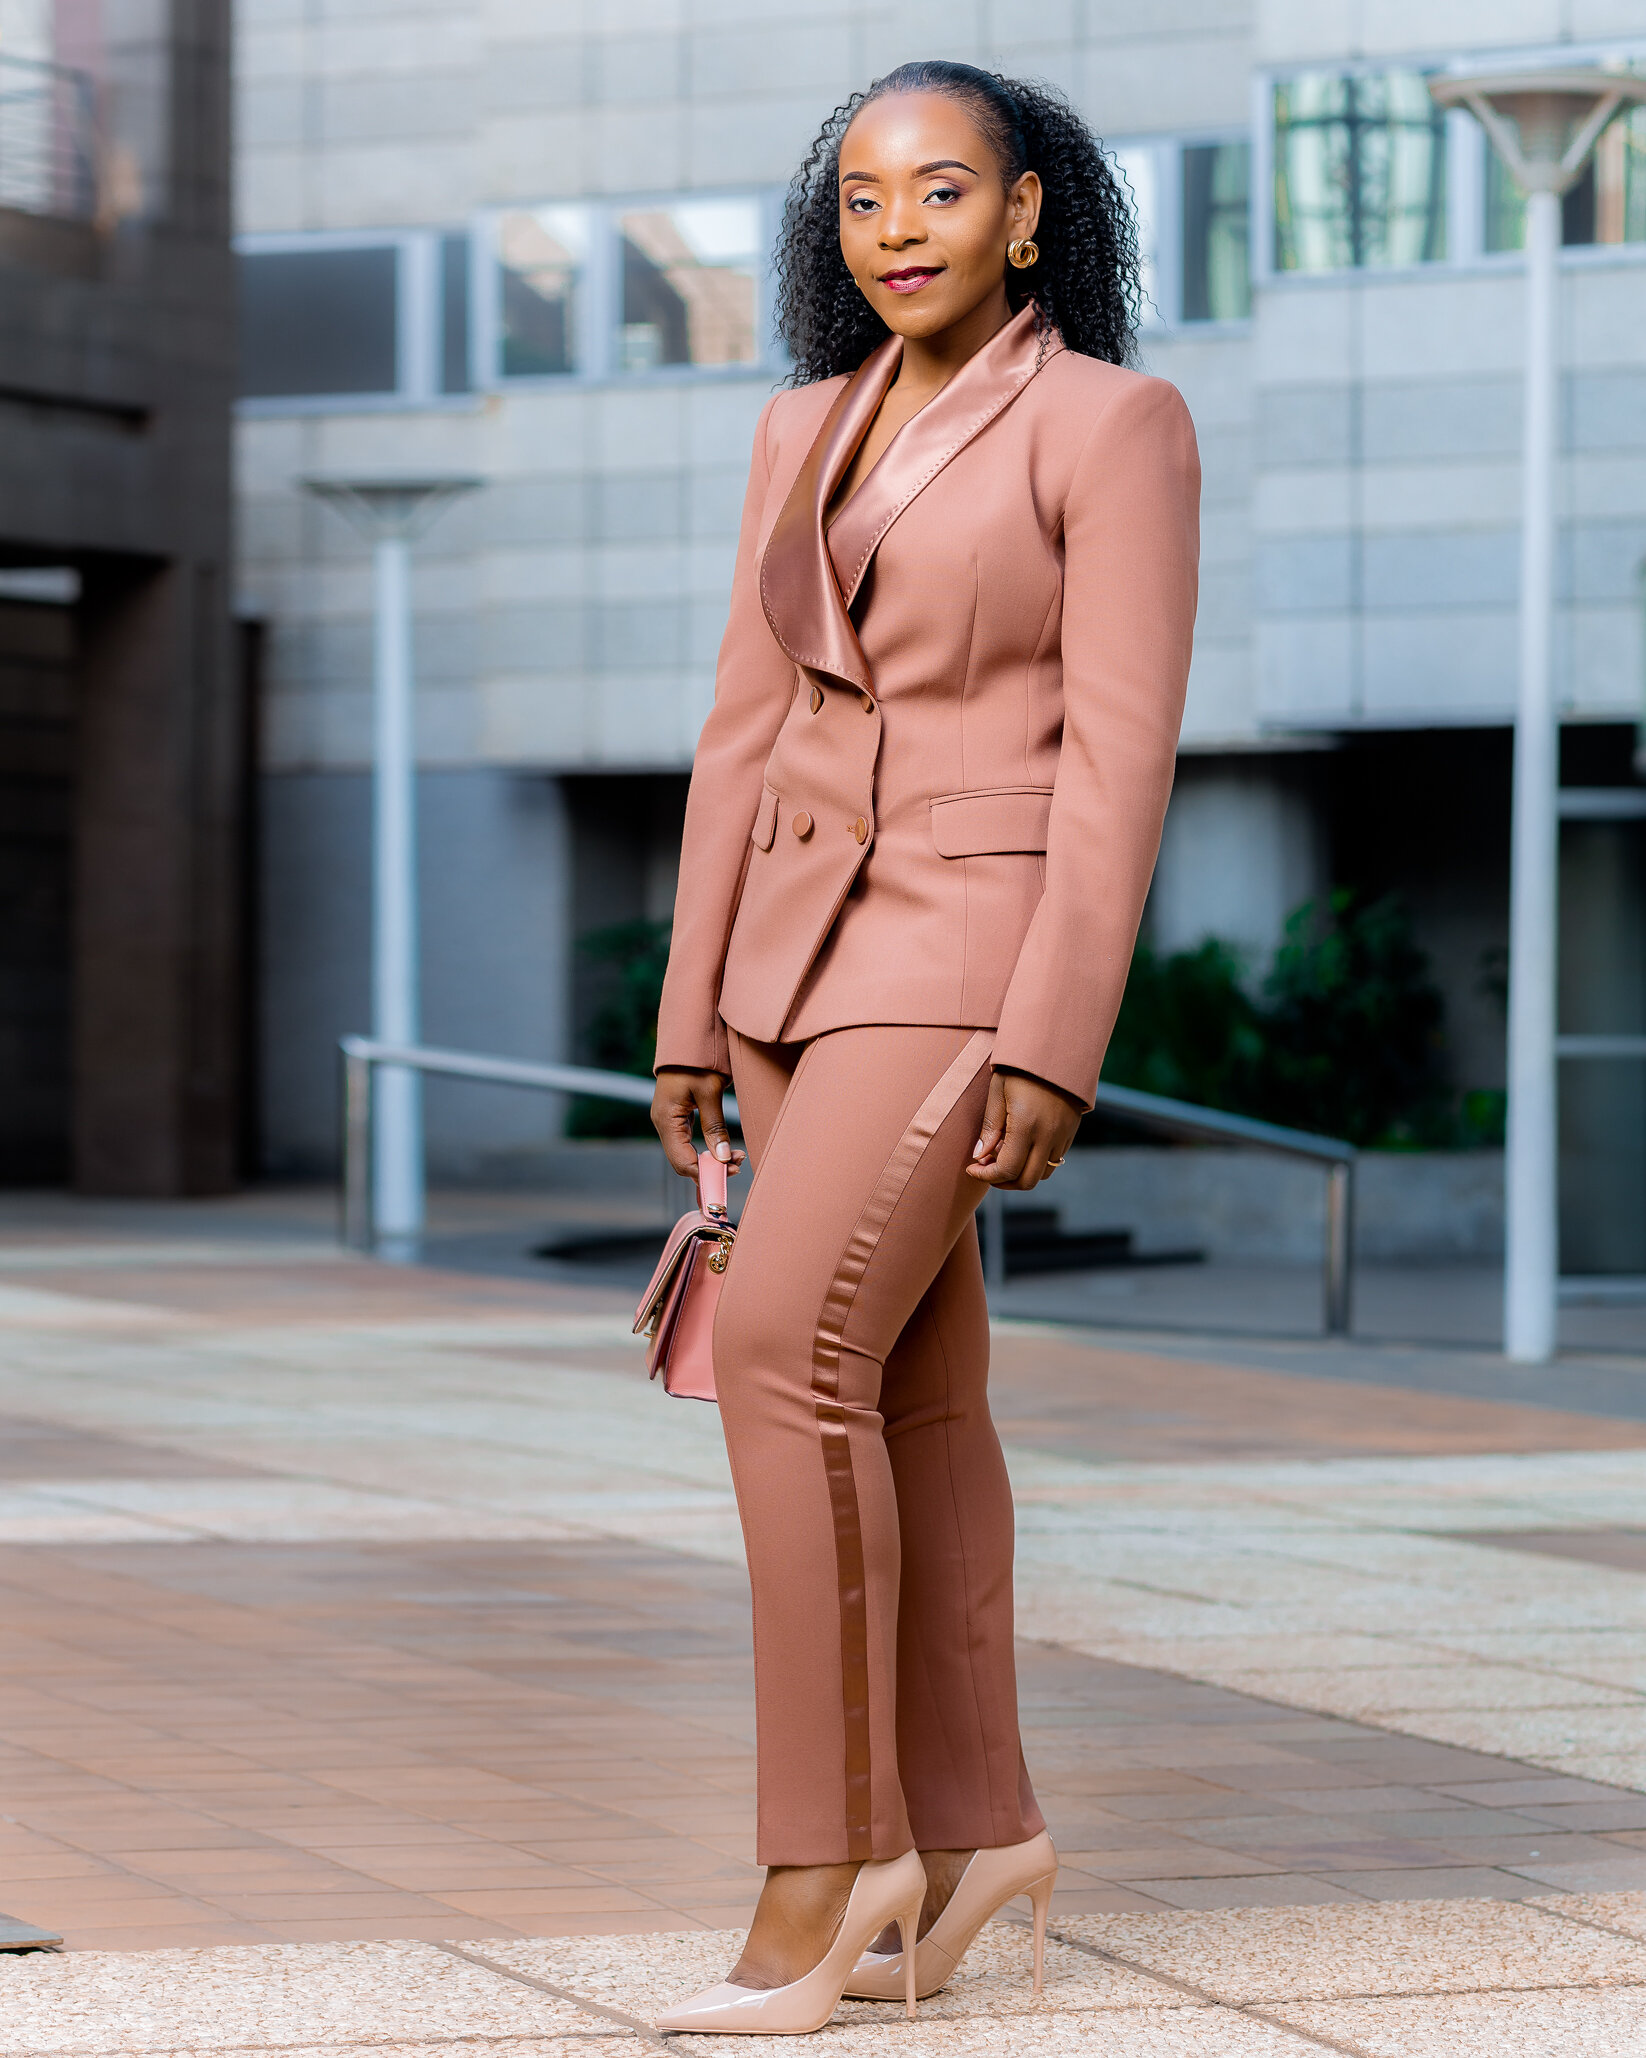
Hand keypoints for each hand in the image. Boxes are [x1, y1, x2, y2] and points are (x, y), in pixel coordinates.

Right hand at [651, 1068, 744, 1180]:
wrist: (689, 1038)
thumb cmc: (698, 1060)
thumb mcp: (710, 1092)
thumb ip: (715, 1127)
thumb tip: (722, 1158)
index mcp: (666, 1119)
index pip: (682, 1161)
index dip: (705, 1173)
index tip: (730, 1173)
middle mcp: (663, 1123)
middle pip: (683, 1160)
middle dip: (710, 1167)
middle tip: (738, 1164)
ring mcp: (668, 1120)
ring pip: (686, 1153)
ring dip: (709, 1159)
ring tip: (735, 1156)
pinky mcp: (676, 1116)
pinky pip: (687, 1142)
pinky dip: (704, 1148)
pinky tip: (722, 1149)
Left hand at [966, 1068, 1080, 1189]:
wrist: (1057, 1050)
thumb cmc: (1021, 1068)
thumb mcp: (998, 1091)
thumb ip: (990, 1127)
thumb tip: (979, 1157)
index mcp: (1026, 1125)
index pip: (1006, 1169)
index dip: (985, 1176)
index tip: (971, 1169)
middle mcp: (1048, 1136)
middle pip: (1027, 1181)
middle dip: (1003, 1182)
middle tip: (986, 1169)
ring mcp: (1062, 1136)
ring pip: (1043, 1174)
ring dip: (1021, 1174)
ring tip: (1003, 1156)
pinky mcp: (1070, 1133)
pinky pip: (1054, 1160)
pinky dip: (1036, 1163)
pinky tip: (1022, 1147)